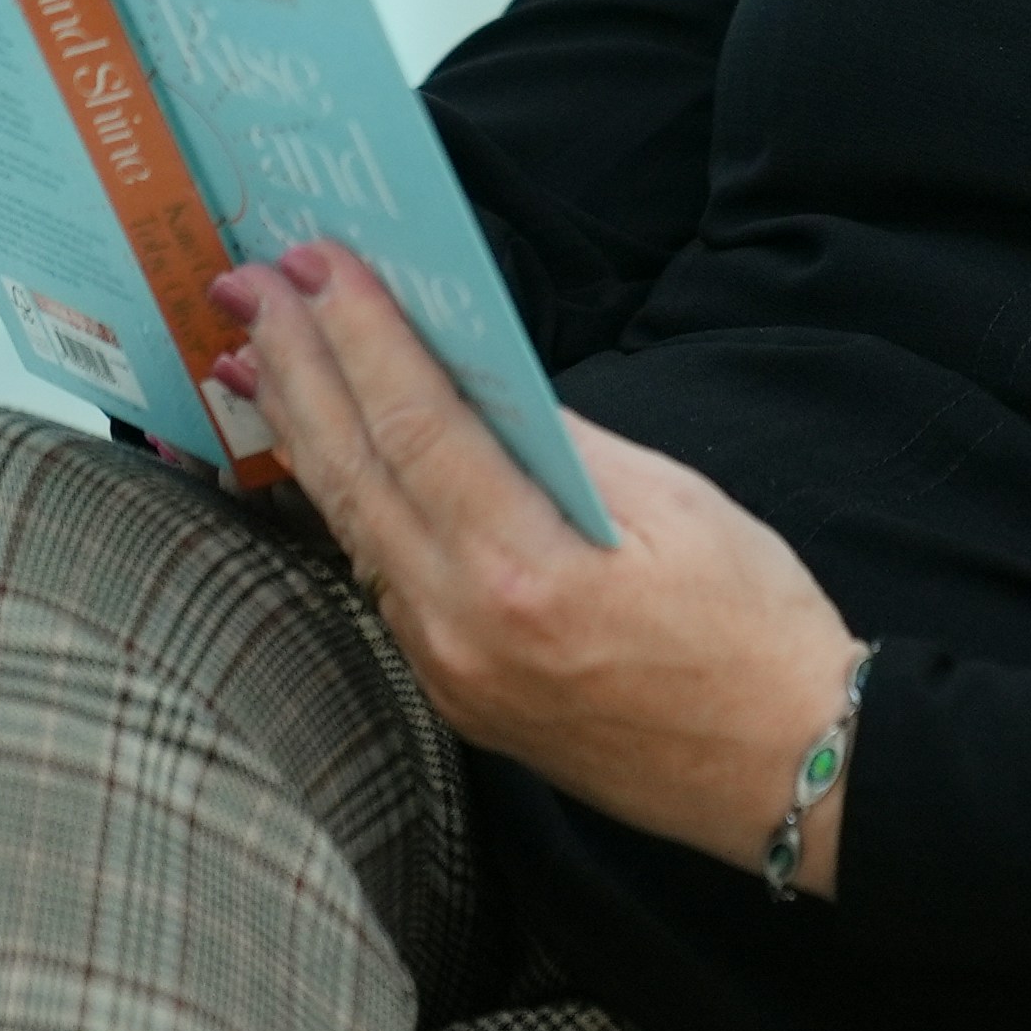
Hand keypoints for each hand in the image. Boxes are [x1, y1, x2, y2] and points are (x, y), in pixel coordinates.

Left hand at [207, 243, 870, 895]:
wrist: (783, 767)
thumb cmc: (753, 630)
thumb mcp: (681, 506)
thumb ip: (569, 442)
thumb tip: (485, 382)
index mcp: (526, 573)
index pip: (416, 426)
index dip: (359, 336)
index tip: (314, 263)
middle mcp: (463, 629)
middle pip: (352, 475)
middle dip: (296, 367)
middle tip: (248, 286)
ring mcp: (449, 671)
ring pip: (351, 530)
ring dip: (303, 431)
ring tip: (258, 354)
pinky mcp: (456, 696)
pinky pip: (382, 581)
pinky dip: (346, 502)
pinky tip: (329, 455)